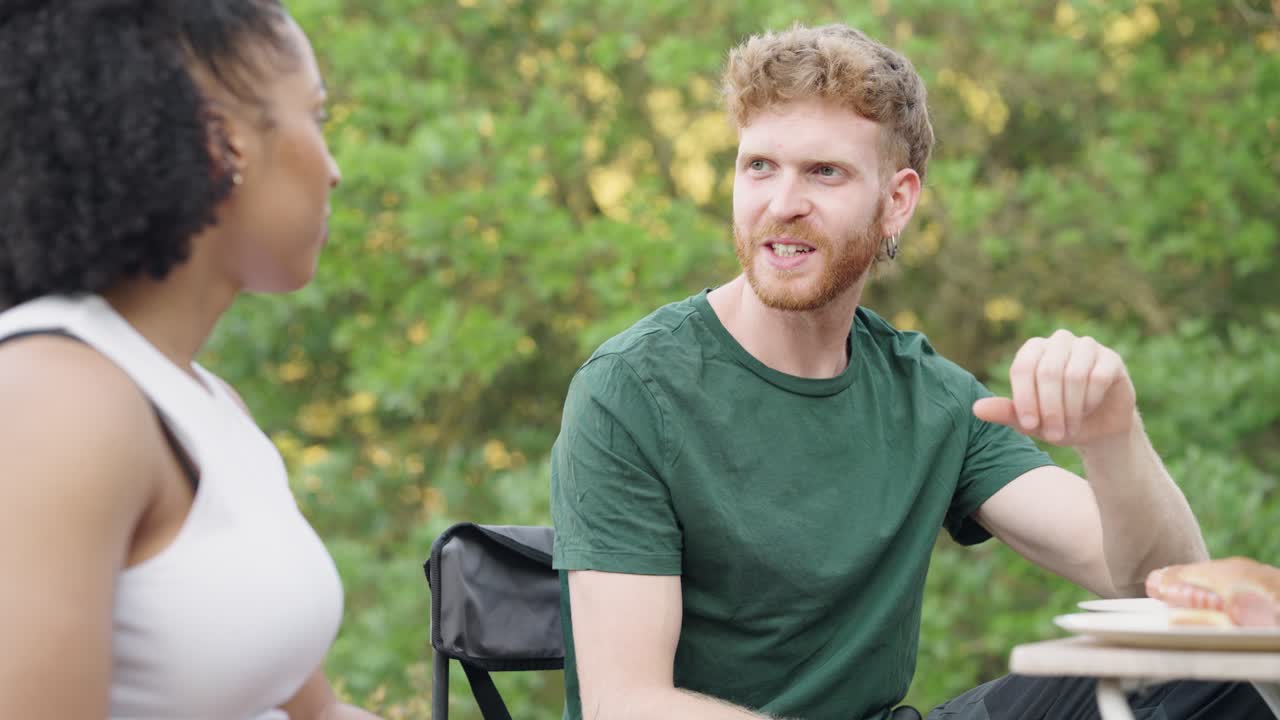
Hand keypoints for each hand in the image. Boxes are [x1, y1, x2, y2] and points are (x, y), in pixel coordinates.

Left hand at [972, 330, 1136, 447]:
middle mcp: (1059, 341)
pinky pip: (1098, 377)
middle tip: (1053, 435)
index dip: (1024, 398)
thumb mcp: (1029, 421)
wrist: (1096, 428)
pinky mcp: (1111, 358)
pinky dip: (1090, 401)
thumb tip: (976, 409)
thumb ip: (1005, 412)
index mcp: (1033, 350)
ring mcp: (1087, 346)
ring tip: (1069, 427)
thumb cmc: (1057, 421)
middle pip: (1048, 372)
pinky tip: (1088, 410)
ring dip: (1071, 409)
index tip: (1029, 425)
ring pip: (1074, 375)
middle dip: (1050, 409)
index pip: (1022, 368)